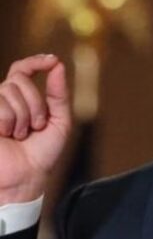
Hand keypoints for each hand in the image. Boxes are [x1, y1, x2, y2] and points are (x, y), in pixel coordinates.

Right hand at [0, 55, 71, 204]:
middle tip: (36, 126)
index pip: (21, 69)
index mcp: (20, 99)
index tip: (52, 61)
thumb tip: (57, 65)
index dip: (35, 61)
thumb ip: (58, 93)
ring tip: (21, 135)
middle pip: (20, 79)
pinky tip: (7, 136)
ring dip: (24, 116)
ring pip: (9, 91)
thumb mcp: (59, 120)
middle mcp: (3, 100)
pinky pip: (0, 106)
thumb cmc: (42, 152)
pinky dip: (10, 122)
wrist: (26, 177)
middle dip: (35, 103)